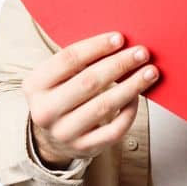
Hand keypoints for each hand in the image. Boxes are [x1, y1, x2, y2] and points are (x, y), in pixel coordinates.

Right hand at [23, 32, 160, 169]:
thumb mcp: (58, 78)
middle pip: (88, 82)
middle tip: (142, 53)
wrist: (51, 138)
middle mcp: (45, 110)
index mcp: (35, 86)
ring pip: (105, 105)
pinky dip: (130, 111)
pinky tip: (138, 97)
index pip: (67, 60)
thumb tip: (121, 41)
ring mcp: (64, 132)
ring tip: (150, 72)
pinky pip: (115, 129)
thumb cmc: (63, 96)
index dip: (96, 47)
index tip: (120, 38)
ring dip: (132, 86)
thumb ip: (80, 61)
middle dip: (119, 64)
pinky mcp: (84, 148)